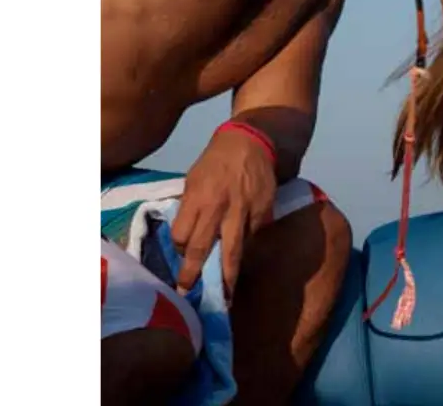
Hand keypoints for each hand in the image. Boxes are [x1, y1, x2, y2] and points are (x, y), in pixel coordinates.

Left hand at [171, 125, 276, 301]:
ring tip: (224, 300)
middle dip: (193, 275)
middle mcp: (217, 207)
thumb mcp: (194, 178)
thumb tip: (184, 237)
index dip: (180, 247)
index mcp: (196, 197)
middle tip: (188, 296)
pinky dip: (248, 248)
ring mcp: (242, 213)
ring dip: (226, 279)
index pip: (181, 235)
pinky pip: (253, 238)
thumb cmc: (215, 162)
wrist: (250, 143)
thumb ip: (190, 207)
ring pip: (232, 252)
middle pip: (202, 249)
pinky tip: (245, 257)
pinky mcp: (262, 214)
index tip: (181, 254)